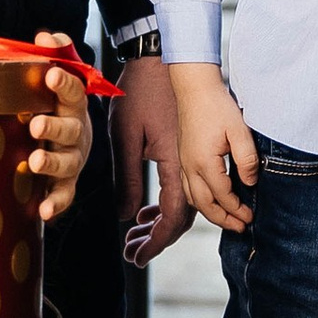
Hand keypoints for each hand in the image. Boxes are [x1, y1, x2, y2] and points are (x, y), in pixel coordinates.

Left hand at [25, 37, 94, 227]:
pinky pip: (65, 193)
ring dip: (51, 163)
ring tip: (33, 162)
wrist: (71, 124)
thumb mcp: (57, 69)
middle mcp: (77, 131)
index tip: (48, 76)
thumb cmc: (55, 98)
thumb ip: (55, 50)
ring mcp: (73, 157)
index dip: (62, 83)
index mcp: (73, 103)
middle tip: (35, 124)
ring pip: (68, 163)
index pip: (72, 90)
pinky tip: (43, 212)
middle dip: (53, 127)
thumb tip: (45, 36)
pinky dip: (56, 204)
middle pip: (71, 129)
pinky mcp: (66, 180)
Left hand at [117, 52, 190, 262]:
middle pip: (182, 218)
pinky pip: (183, 188)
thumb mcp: (125, 137)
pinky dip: (166, 205)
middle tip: (132, 252)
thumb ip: (127, 179)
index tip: (136, 258)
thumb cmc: (140, 92)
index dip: (156, 242)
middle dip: (157, 240)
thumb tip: (127, 218)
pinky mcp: (188, 151)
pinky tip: (147, 209)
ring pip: (184, 205)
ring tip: (136, 235)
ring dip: (161, 224)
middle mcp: (190, 165)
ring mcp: (192, 158)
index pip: (172, 218)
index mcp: (177, 164)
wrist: (161, 58)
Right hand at [169, 63, 257, 234]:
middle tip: (240, 227)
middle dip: (223, 220)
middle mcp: (190, 167)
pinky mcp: (182, 157)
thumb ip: (247, 160)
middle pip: (205, 205)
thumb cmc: (216, 106)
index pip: (223, 197)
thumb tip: (250, 182)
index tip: (251, 217)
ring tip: (227, 219)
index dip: (238, 210)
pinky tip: (211, 200)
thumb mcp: (240, 131)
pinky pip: (188, 188)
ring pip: (193, 199)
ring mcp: (184, 163)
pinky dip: (200, 201)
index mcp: (204, 163)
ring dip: (211, 213)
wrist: (194, 87)